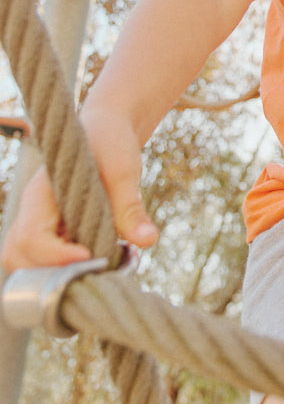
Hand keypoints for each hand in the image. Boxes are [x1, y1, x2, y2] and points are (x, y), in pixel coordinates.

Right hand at [1, 107, 158, 272]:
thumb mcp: (123, 170)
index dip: (56, 255)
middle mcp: (33, 211)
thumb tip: (147, 241)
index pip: (31, 236)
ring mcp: (40, 223)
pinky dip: (68, 271)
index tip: (90, 257)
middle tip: (96, 268)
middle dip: (51, 273)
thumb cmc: (111, 141)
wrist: (107, 127)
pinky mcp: (54, 232)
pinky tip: (104, 262)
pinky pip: (46, 262)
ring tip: (100, 267)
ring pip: (25, 263)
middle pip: (17, 256)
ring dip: (57, 275)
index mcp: (42, 193)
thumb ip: (129, 207)